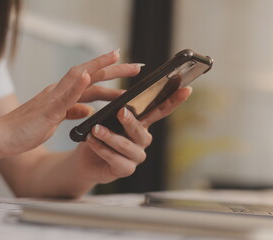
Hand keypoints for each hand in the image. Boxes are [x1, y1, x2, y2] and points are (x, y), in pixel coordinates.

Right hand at [0, 50, 141, 156]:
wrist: (2, 137)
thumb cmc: (27, 130)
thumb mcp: (55, 120)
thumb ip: (70, 111)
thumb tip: (87, 110)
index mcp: (62, 95)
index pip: (91, 81)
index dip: (109, 74)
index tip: (126, 68)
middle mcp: (59, 91)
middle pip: (91, 75)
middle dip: (114, 68)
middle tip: (137, 65)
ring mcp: (53, 98)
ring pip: (80, 78)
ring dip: (100, 67)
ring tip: (118, 58)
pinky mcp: (47, 110)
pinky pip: (64, 96)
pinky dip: (77, 85)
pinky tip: (89, 76)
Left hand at [74, 87, 192, 183]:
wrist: (85, 160)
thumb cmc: (98, 135)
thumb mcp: (106, 119)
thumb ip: (116, 110)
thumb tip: (121, 102)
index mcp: (142, 124)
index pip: (161, 111)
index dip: (174, 101)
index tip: (186, 89)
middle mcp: (143, 140)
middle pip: (141, 131)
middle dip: (131, 121)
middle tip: (121, 112)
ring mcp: (136, 156)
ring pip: (127, 146)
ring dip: (110, 137)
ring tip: (96, 129)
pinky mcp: (125, 169)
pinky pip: (116, 159)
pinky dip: (102, 149)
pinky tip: (92, 142)